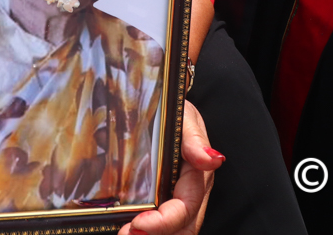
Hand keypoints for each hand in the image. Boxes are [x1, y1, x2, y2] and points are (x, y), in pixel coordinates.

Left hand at [119, 101, 224, 234]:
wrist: (165, 110)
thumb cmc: (176, 115)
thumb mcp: (185, 119)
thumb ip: (195, 140)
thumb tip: (212, 158)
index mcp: (197, 179)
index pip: (184, 209)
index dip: (163, 222)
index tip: (138, 224)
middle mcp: (188, 197)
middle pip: (180, 230)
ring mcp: (174, 203)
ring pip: (173, 232)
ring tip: (122, 234)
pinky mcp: (159, 204)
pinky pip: (159, 228)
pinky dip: (145, 231)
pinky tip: (120, 226)